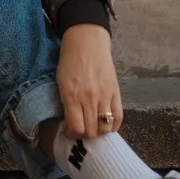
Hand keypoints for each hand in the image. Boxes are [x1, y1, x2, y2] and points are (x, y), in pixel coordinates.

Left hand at [56, 24, 122, 139]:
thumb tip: (71, 123)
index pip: (76, 128)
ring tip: (94, 127)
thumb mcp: (61, 83)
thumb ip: (66, 103)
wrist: (87, 42)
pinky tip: (107, 125)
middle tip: (82, 130)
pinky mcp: (115, 92)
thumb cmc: (70, 62)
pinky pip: (118, 116)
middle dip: (85, 135)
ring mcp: (104, 96)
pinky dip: (113, 126)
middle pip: (91, 131)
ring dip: (99, 132)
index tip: (70, 133)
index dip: (73, 135)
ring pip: (105, 127)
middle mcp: (89, 99)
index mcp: (71, 96)